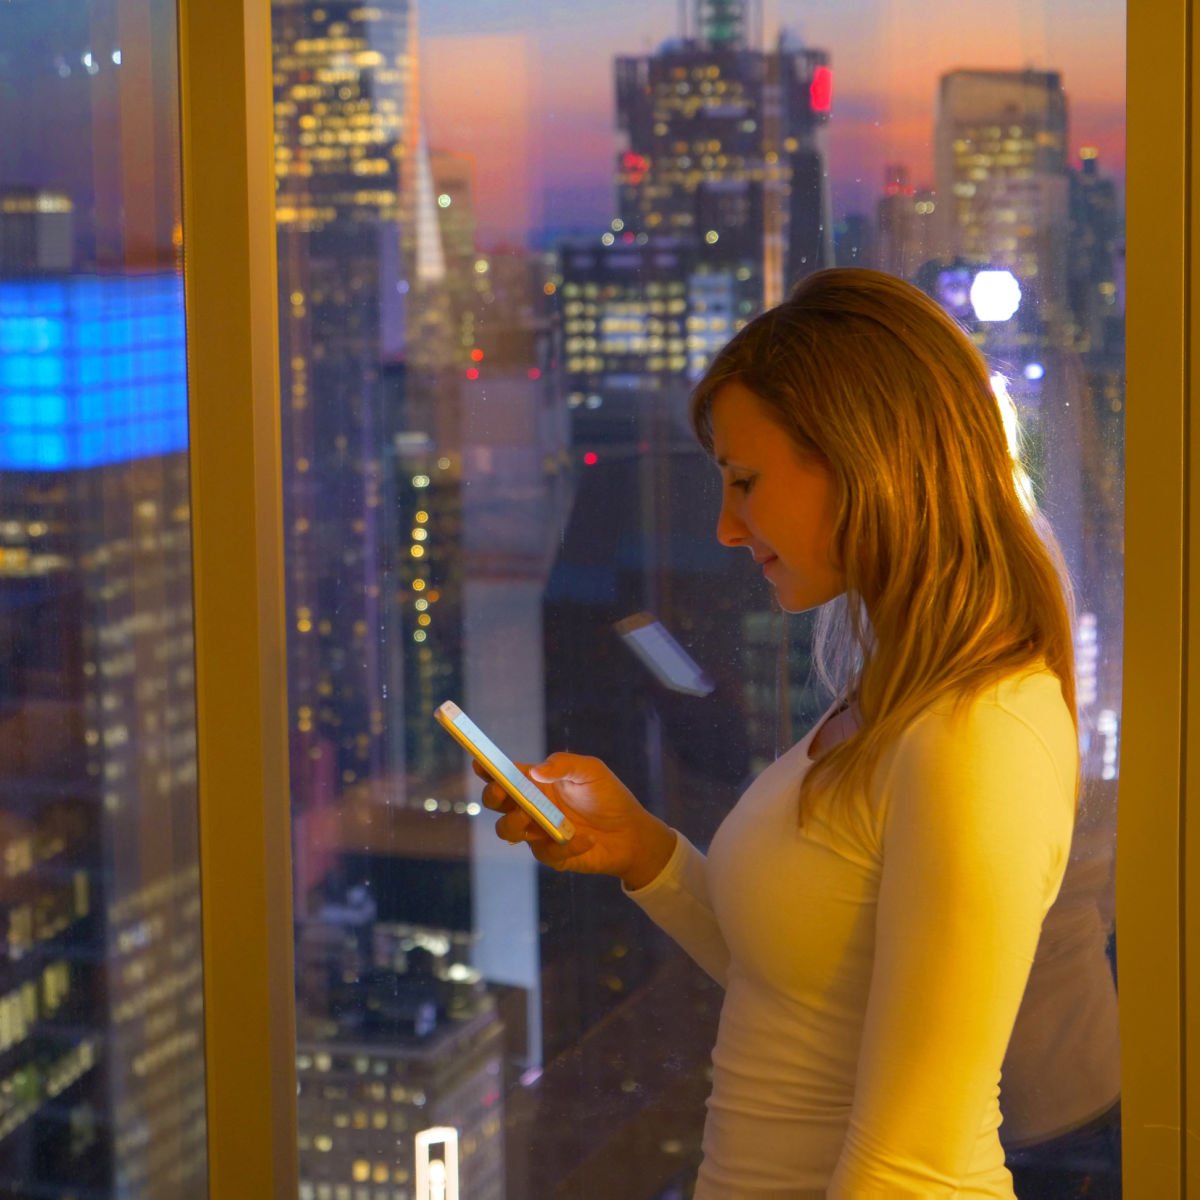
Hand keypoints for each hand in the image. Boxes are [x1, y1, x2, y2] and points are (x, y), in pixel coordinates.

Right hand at [474, 752, 676, 887]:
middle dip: (492, 796)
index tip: (480, 764)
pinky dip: (566, 844)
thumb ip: (563, 764)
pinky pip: (543, 852)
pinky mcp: (551, 854)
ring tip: (530, 818)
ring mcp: (538, 831)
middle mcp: (532, 806)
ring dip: (513, 824)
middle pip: (495, 802)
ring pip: (507, 830)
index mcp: (537, 782)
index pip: (505, 774)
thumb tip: (534, 771)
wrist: (631, 833)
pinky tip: (587, 839)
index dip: (487, 769)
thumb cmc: (609, 797)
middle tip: (502, 793)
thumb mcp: (591, 771)